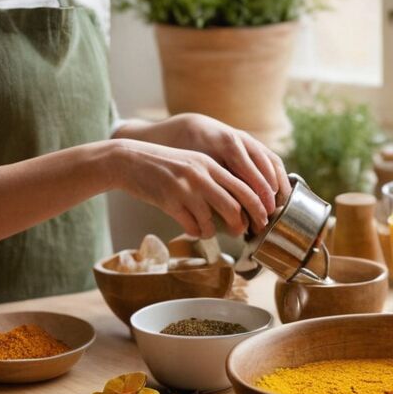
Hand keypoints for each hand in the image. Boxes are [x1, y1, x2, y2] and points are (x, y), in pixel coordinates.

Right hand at [112, 114, 288, 235]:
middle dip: (243, 222)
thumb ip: (213, 176)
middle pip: (233, 205)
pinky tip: (195, 230)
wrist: (129, 160)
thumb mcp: (192, 162)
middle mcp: (200, 175)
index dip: (257, 204)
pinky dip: (196, 232)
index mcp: (209, 164)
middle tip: (245, 232)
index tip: (264, 217)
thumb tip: (237, 202)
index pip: (243, 185)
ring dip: (216, 230)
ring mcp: (184, 189)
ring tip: (214, 232)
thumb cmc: (163, 164)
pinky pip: (190, 225)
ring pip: (211, 218)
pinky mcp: (168, 202)